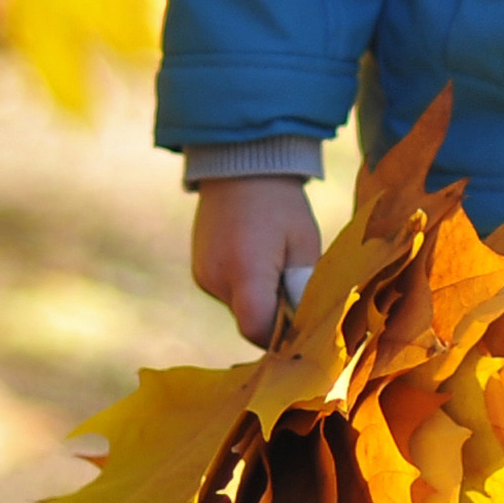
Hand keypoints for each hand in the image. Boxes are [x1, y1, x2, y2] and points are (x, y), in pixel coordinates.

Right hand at [190, 175, 324, 346]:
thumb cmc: (281, 204)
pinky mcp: (199, 271)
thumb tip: (304, 326)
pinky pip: (228, 293)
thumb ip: (302, 289)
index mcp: (245, 270)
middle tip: (295, 287)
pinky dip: (245, 288)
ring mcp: (203, 275)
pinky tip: (258, 259)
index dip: (282, 337)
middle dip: (275, 315)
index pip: (258, 330)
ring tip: (276, 264)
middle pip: (250, 321)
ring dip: (260, 300)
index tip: (302, 326)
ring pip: (240, 309)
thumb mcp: (304, 244)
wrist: (239, 165)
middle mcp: (217, 278)